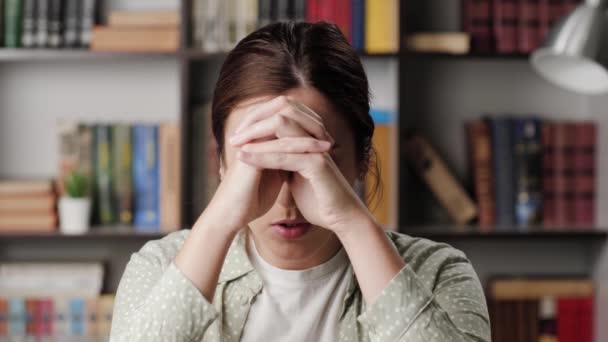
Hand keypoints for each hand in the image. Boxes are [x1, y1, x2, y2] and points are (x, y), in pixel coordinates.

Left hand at [229, 96, 371, 234]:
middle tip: (233, 136)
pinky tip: (244, 158)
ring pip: (281, 130)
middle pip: (281, 112)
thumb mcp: (297, 176)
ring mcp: (316, 149)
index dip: (258, 120)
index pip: (281, 115)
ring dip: (255, 136)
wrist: (340, 218)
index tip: (237, 134)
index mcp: (309, 138)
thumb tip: (266, 155)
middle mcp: (314, 138)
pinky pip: (284, 155)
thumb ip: (284, 162)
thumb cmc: (319, 200)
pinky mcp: (318, 164)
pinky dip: (261, 155)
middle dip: (254, 121)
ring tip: (235, 144)